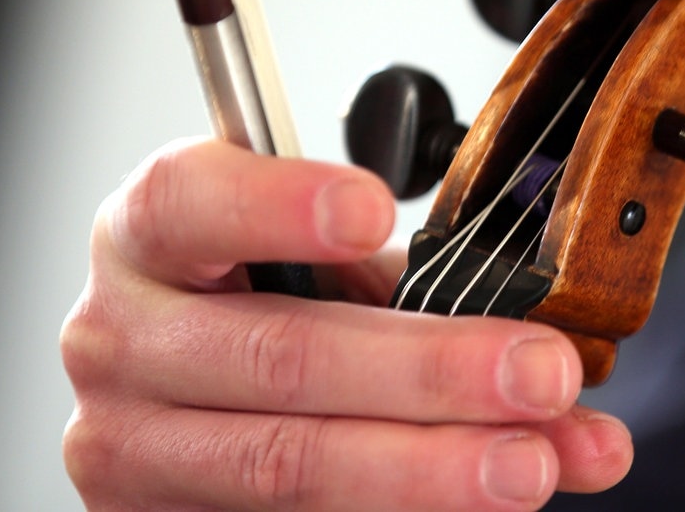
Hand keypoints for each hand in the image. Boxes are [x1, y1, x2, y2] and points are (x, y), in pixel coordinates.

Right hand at [61, 139, 632, 509]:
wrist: (178, 401)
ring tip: (529, 464)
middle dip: (429, 370)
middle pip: (279, 353)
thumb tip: (562, 366)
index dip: (280, 205)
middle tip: (540, 375)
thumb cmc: (261, 306)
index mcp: (152, 234)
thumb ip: (425, 302)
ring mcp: (129, 445)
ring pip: (285, 462)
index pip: (189, 202)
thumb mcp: (328, 277)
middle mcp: (122, 336)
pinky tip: (471, 507)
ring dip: (426, 467)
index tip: (373, 210)